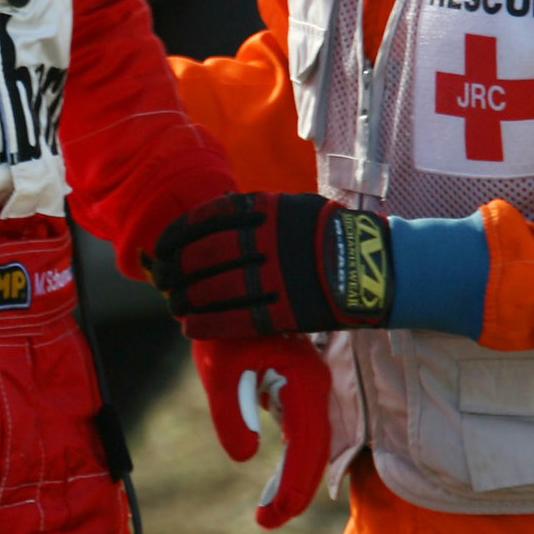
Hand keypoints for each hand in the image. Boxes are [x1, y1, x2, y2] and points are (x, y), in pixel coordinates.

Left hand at [147, 192, 393, 338]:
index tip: (160, 248)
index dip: (176, 236)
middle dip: (174, 270)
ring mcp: (276, 276)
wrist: (373, 265)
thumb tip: (212, 211)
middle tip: (162, 281)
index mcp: (266, 210)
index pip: (204, 220)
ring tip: (174, 305)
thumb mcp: (292, 207)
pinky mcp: (286, 310)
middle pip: (204, 256)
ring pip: (215, 289)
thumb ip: (255, 211)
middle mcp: (267, 240)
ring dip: (186, 299)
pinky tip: (190, 326)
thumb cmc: (328, 234)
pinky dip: (208, 322)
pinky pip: (238, 318)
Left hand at [191, 336, 332, 527]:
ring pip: (310, 442)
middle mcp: (315, 386)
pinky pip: (302, 429)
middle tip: (266, 522)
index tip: (269, 519)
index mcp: (302, 382)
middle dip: (294, 491)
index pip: (305, 449)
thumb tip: (246, 456)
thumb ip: (232, 414)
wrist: (226, 290)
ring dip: (294, 477)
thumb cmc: (222, 328)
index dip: (292, 489)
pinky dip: (291, 458)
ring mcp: (310, 385)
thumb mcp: (219, 371)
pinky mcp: (298, 384)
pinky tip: (277, 479)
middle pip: (314, 451)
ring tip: (269, 510)